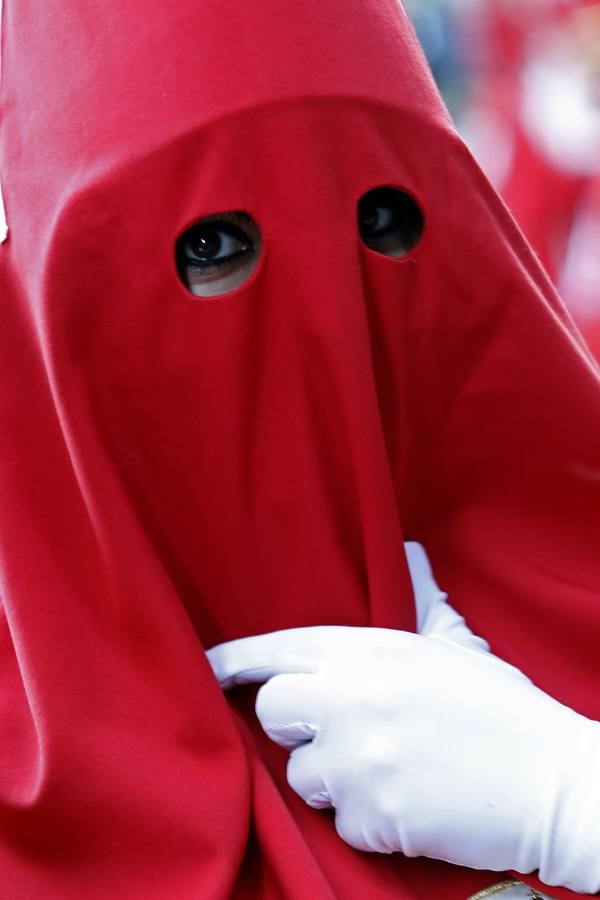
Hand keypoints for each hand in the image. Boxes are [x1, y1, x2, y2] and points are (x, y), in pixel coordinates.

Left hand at [207, 543, 599, 893]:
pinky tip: (406, 804)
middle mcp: (356, 696)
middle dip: (295, 725)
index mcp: (374, 649)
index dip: (236, 660)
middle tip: (339, 731)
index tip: (206, 668)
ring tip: (387, 770)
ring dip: (334, 780)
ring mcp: (361, 756)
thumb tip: (409, 553)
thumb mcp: (458, 645)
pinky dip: (366, 822)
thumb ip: (422, 600)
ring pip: (300, 774)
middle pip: (273, 709)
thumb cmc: (501, 709)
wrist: (553, 781)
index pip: (282, 648)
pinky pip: (339, 823)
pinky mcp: (374, 813)